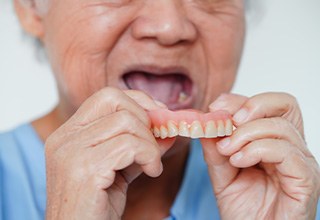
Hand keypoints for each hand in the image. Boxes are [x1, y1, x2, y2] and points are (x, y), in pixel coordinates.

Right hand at [45, 87, 173, 219]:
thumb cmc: (96, 206)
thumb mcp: (119, 168)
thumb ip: (139, 145)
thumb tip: (167, 125)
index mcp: (69, 134)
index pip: (107, 97)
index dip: (139, 101)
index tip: (159, 117)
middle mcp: (65, 138)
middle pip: (115, 100)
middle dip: (145, 118)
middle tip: (154, 143)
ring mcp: (71, 152)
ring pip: (127, 122)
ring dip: (150, 143)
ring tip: (152, 164)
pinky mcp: (84, 169)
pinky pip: (129, 146)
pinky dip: (149, 156)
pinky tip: (151, 173)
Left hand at [201, 92, 319, 219]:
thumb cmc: (244, 210)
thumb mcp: (222, 173)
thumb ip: (215, 147)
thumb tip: (206, 120)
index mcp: (273, 141)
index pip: (267, 105)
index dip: (240, 101)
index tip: (215, 109)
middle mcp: (291, 147)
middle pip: (285, 104)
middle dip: (252, 105)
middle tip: (228, 121)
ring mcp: (300, 162)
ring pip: (280, 127)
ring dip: (246, 134)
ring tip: (228, 151)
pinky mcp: (306, 179)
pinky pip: (286, 151)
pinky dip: (257, 150)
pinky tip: (239, 161)